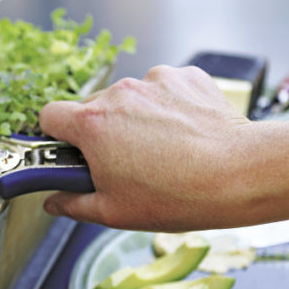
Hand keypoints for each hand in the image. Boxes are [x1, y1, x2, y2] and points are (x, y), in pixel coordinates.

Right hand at [40, 65, 256, 230]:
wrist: (240, 174)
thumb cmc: (175, 196)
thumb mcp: (112, 212)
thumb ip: (73, 204)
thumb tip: (53, 203)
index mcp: (92, 125)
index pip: (49, 115)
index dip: (53, 135)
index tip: (66, 152)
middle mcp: (119, 94)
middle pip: (91, 109)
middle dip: (98, 133)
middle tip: (119, 163)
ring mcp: (153, 81)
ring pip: (128, 99)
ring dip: (133, 119)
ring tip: (159, 151)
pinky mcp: (184, 77)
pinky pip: (161, 90)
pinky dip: (165, 108)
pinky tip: (181, 135)